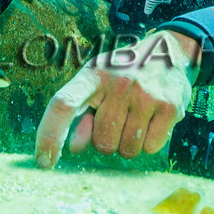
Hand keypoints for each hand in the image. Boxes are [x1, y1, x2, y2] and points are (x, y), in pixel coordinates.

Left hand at [34, 30, 197, 169]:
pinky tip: (152, 120)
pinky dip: (149, 143)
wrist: (168, 51)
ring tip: (136, 116)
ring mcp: (146, 94)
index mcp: (92, 74)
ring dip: (128, 143)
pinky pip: (150, 148)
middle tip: (118, 117)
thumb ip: (81, 114)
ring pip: (126, 149)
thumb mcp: (97, 84)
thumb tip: (73, 147)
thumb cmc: (122, 74)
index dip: (48, 135)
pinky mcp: (170, 107)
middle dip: (106, 139)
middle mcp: (119, 82)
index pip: (63, 105)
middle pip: (101, 142)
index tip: (43, 162)